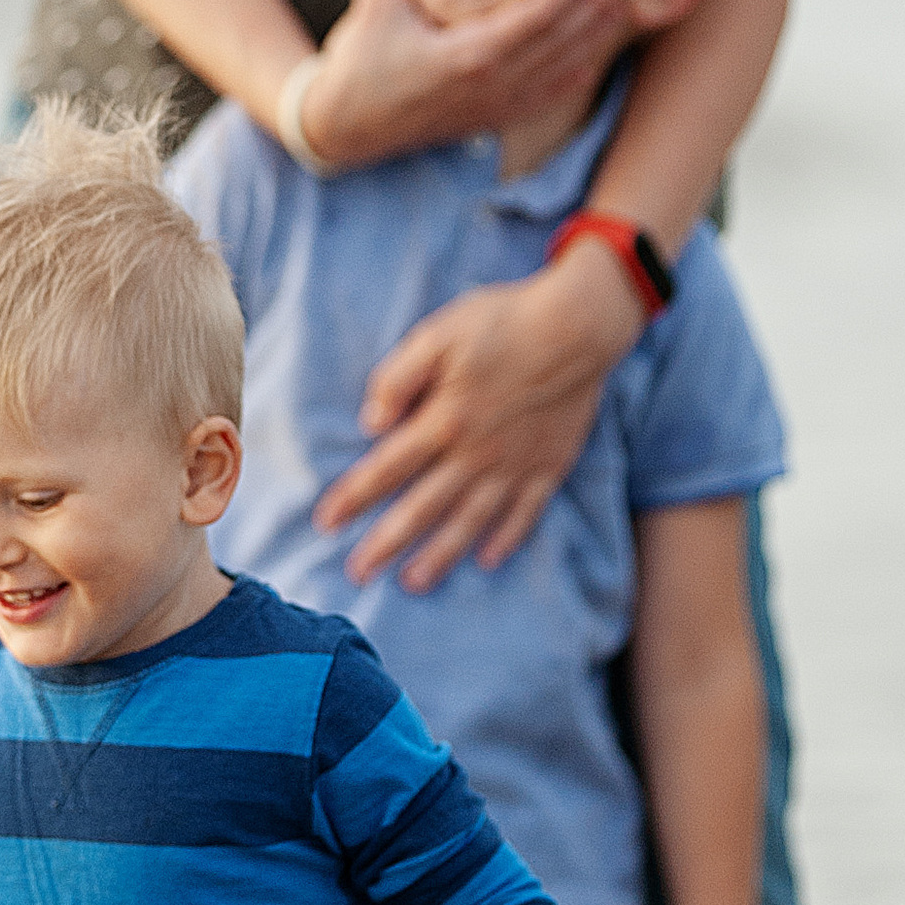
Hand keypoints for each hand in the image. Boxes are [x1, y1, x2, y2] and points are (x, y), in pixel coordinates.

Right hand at [293, 0, 628, 171]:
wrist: (348, 130)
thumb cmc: (360, 68)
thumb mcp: (372, 8)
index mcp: (468, 56)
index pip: (537, 16)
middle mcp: (491, 84)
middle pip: (561, 40)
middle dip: (597, 3)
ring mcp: (495, 105)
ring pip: (561, 69)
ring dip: (594, 35)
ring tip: (622, 1)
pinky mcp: (491, 118)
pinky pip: (545, 96)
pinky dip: (573, 74)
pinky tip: (592, 56)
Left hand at [316, 235, 640, 588]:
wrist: (578, 326)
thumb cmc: (502, 323)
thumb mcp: (437, 335)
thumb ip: (397, 378)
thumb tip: (370, 423)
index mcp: (443, 421)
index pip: (386, 469)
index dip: (352, 498)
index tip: (325, 524)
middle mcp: (476, 454)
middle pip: (422, 508)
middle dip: (385, 543)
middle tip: (357, 574)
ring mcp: (514, 465)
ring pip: (470, 521)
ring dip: (440, 555)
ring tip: (413, 582)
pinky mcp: (549, 465)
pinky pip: (525, 513)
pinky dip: (506, 539)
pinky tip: (487, 559)